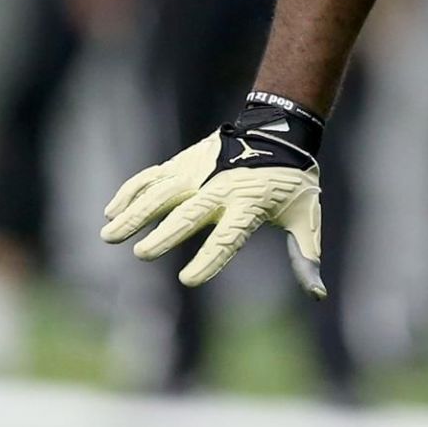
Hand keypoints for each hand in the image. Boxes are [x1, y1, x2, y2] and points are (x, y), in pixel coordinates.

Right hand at [101, 92, 326, 296]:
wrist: (280, 131)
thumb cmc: (292, 182)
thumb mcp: (306, 216)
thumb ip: (306, 256)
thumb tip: (317, 295)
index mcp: (250, 204)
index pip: (229, 237)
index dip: (210, 259)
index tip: (188, 280)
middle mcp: (221, 188)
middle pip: (190, 212)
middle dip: (167, 232)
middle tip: (143, 253)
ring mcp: (199, 172)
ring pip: (161, 192)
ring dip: (135, 212)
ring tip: (109, 235)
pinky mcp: (184, 163)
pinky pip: (152, 177)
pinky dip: (130, 191)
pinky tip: (111, 210)